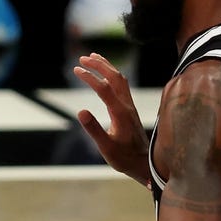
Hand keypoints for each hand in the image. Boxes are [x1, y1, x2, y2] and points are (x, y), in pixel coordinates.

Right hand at [73, 53, 149, 185]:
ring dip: (106, 66)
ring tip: (92, 57)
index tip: (76, 70)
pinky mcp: (129, 108)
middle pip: (114, 77)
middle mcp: (127, 105)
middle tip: (82, 58)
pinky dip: (112, 74)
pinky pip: (121, 84)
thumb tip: (81, 111)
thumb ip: (93, 129)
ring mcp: (129, 105)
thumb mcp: (106, 147)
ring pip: (119, 78)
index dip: (90, 77)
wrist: (143, 163)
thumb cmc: (123, 158)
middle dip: (99, 64)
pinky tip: (105, 73)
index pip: (104, 88)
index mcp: (120, 113)